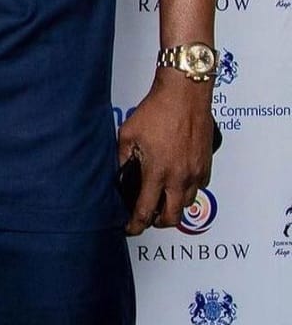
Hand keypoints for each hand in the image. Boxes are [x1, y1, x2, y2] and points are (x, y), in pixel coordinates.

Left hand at [118, 69, 216, 235]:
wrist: (184, 96)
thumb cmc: (155, 111)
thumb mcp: (127, 134)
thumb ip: (122, 158)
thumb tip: (118, 174)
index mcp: (157, 172)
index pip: (145, 210)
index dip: (136, 224)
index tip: (129, 229)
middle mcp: (179, 178)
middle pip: (172, 218)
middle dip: (157, 222)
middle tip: (146, 217)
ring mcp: (196, 173)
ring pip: (186, 204)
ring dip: (173, 207)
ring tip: (160, 199)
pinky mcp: (206, 165)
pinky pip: (198, 188)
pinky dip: (187, 191)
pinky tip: (176, 181)